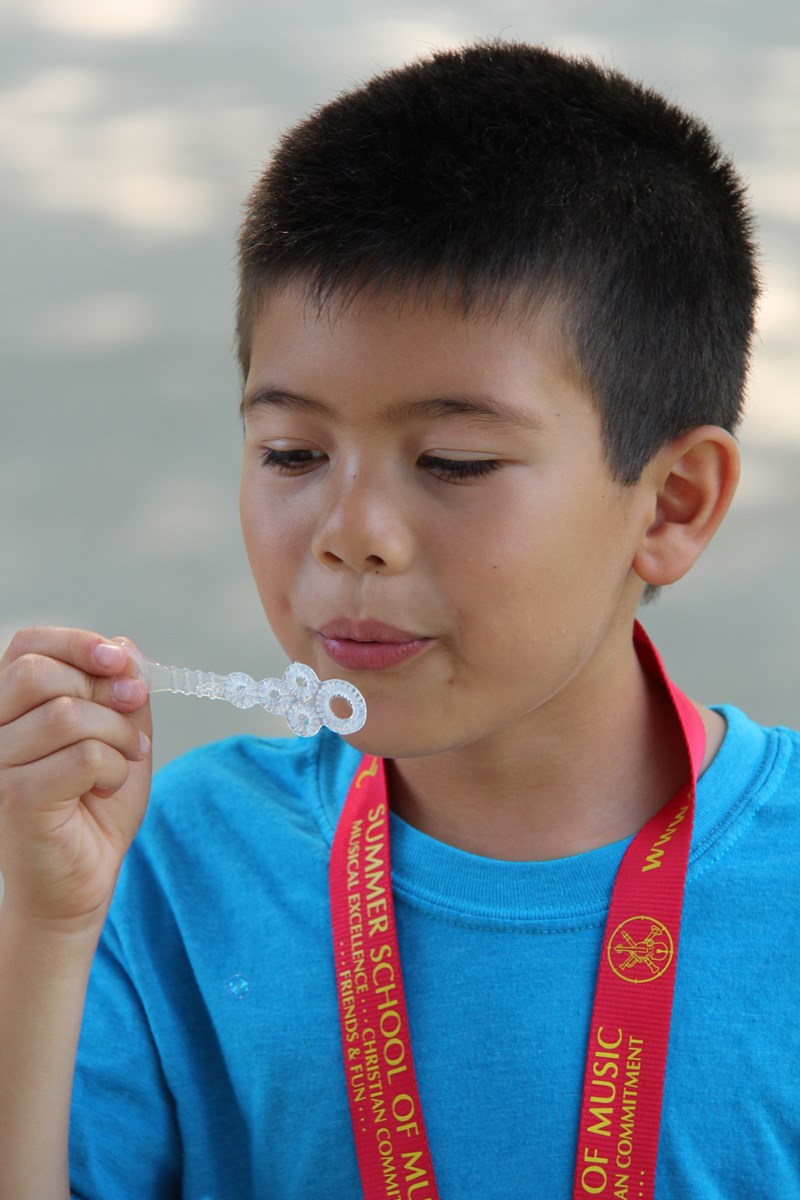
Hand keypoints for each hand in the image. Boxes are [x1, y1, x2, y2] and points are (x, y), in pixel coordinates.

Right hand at [0, 627, 152, 933]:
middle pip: (40, 674)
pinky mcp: (17, 798)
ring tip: (124, 759)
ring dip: (116, 733)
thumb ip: (119, 691)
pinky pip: (81, 757)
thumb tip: (123, 647)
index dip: (75, 642)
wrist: (80, 883)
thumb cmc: (95, 809)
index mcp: (10, 707)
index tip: (117, 659)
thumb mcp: (120, 736)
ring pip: (66, 714)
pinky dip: (113, 768)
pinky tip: (108, 788)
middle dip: (103, 689)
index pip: (26, 646)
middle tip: (133, 712)